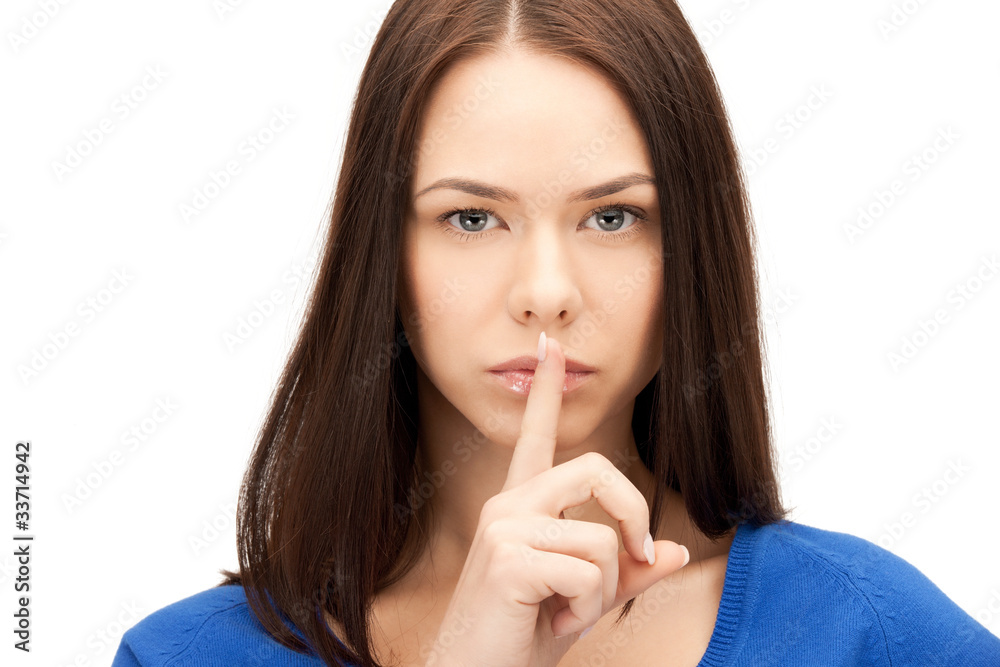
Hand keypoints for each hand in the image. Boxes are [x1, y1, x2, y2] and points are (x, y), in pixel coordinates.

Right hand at [427, 332, 689, 666]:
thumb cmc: (520, 637)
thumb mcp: (583, 599)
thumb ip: (627, 573)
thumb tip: (674, 550)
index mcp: (521, 507)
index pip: (537, 438)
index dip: (548, 392)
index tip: (551, 347)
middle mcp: (508, 505)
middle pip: (596, 470)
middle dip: (633, 513)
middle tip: (639, 556)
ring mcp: (504, 528)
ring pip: (602, 540)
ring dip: (603, 592)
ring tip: (566, 613)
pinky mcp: (508, 559)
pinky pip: (590, 572)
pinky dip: (588, 610)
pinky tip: (553, 623)